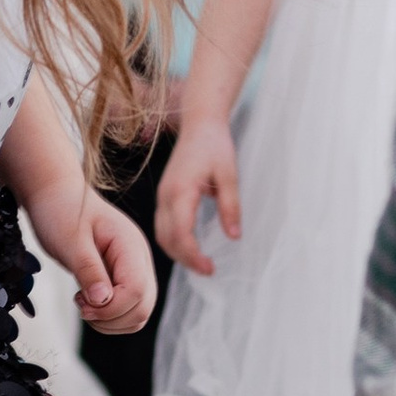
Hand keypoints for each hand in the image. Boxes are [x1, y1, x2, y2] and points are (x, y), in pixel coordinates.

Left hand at [23, 182, 155, 332]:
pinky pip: (128, 309)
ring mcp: (134, 268)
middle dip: (111, 318)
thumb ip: (88, 270)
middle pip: (143, 307)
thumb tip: (103, 301)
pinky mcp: (123, 277)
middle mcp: (139, 259)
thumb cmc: (61, 211)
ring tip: (84, 303)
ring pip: (139, 313)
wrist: (56, 195)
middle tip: (81, 306)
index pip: (136, 290)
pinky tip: (88, 302)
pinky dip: (110, 317)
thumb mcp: (70, 241)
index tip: (82, 303)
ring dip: (111, 321)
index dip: (111, 308)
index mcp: (130, 245)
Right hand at [156, 113, 239, 274]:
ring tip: (200, 263)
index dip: (193, 256)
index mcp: (180, 191)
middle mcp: (165, 196)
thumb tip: (234, 237)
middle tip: (208, 270)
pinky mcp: (164, 196)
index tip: (210, 268)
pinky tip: (190, 247)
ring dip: (177, 253)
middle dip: (185, 259)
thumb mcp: (229, 174)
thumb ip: (231, 206)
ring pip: (161, 234)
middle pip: (166, 239)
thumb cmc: (215, 145)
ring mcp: (162, 196)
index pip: (180, 233)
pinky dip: (174, 241)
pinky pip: (162, 225)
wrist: (200, 124)